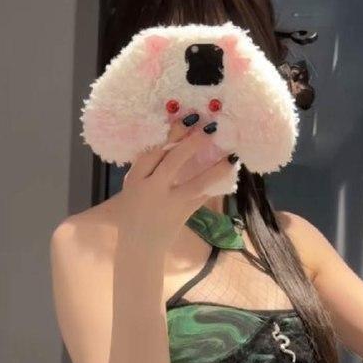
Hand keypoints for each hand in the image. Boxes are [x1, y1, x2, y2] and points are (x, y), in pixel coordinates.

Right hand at [112, 117, 238, 245]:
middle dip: (193, 143)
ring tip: (232, 156)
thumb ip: (145, 166)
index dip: (171, 134)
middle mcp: (153, 189)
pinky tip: (229, 173)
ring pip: (196, 183)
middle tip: (211, 128)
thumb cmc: (132, 211)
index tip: (186, 117)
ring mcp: (170, 203)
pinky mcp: (184, 214)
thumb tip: (166, 139)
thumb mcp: (131, 186)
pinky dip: (216, 185)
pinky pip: (203, 197)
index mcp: (137, 179)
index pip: (153, 152)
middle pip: (174, 162)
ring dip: (215, 168)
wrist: (139, 246)